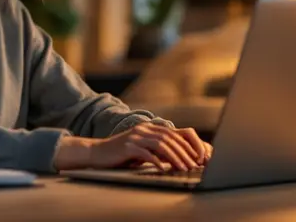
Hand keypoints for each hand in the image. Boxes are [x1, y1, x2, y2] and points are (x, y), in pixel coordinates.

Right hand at [53, 123, 211, 171]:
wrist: (97, 153)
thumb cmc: (121, 154)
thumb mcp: (142, 149)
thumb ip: (157, 150)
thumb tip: (177, 158)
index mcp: (149, 128)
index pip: (175, 133)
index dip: (188, 144)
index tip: (199, 156)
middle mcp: (144, 129)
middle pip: (170, 138)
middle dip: (185, 152)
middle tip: (195, 164)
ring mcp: (136, 136)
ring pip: (161, 144)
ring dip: (175, 157)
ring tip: (184, 168)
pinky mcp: (127, 146)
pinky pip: (146, 152)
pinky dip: (157, 161)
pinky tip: (164, 169)